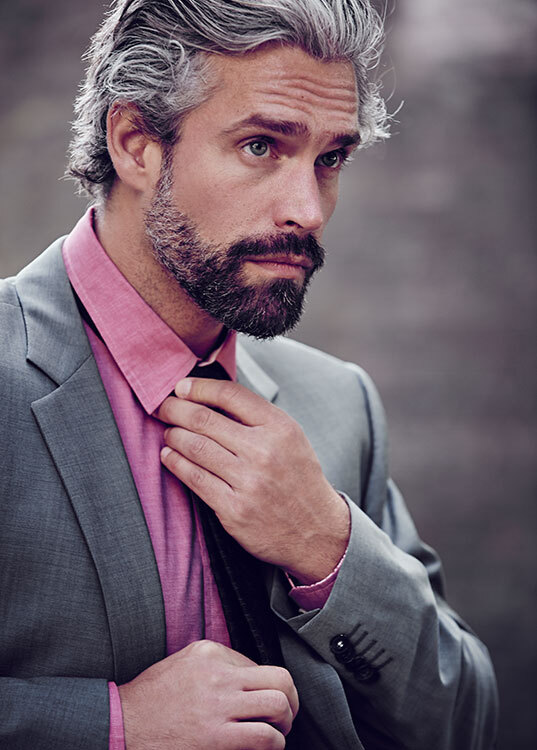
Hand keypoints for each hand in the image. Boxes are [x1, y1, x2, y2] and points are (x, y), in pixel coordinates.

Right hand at [119, 640, 297, 749]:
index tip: (260, 700)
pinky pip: (264, 736)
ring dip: (285, 722)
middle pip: (280, 679)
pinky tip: (267, 746)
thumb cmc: (151, 698)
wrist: (122, 724)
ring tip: (278, 731)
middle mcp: (218, 673)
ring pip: (278, 705)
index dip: (264, 685)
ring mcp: (218, 705)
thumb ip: (216, 665)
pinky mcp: (215, 737)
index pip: (257, 663)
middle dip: (291, 699)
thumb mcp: (183, 664)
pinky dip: (274, 743)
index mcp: (209, 651)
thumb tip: (250, 677)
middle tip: (287, 713)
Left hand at [158, 377, 349, 583]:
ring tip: (168, 432)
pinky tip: (169, 456)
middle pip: (205, 419)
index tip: (181, 387)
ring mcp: (248, 482)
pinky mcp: (233, 509)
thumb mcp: (290, 438)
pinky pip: (194, 479)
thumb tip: (210, 397)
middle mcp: (264, 451)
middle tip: (164, 407)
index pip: (230, 395)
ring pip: (195, 447)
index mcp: (280, 427)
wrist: (316, 531)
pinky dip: (175, 463)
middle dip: (176, 410)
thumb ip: (256, 418)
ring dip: (173, 436)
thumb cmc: (298, 479)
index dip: (199, 388)